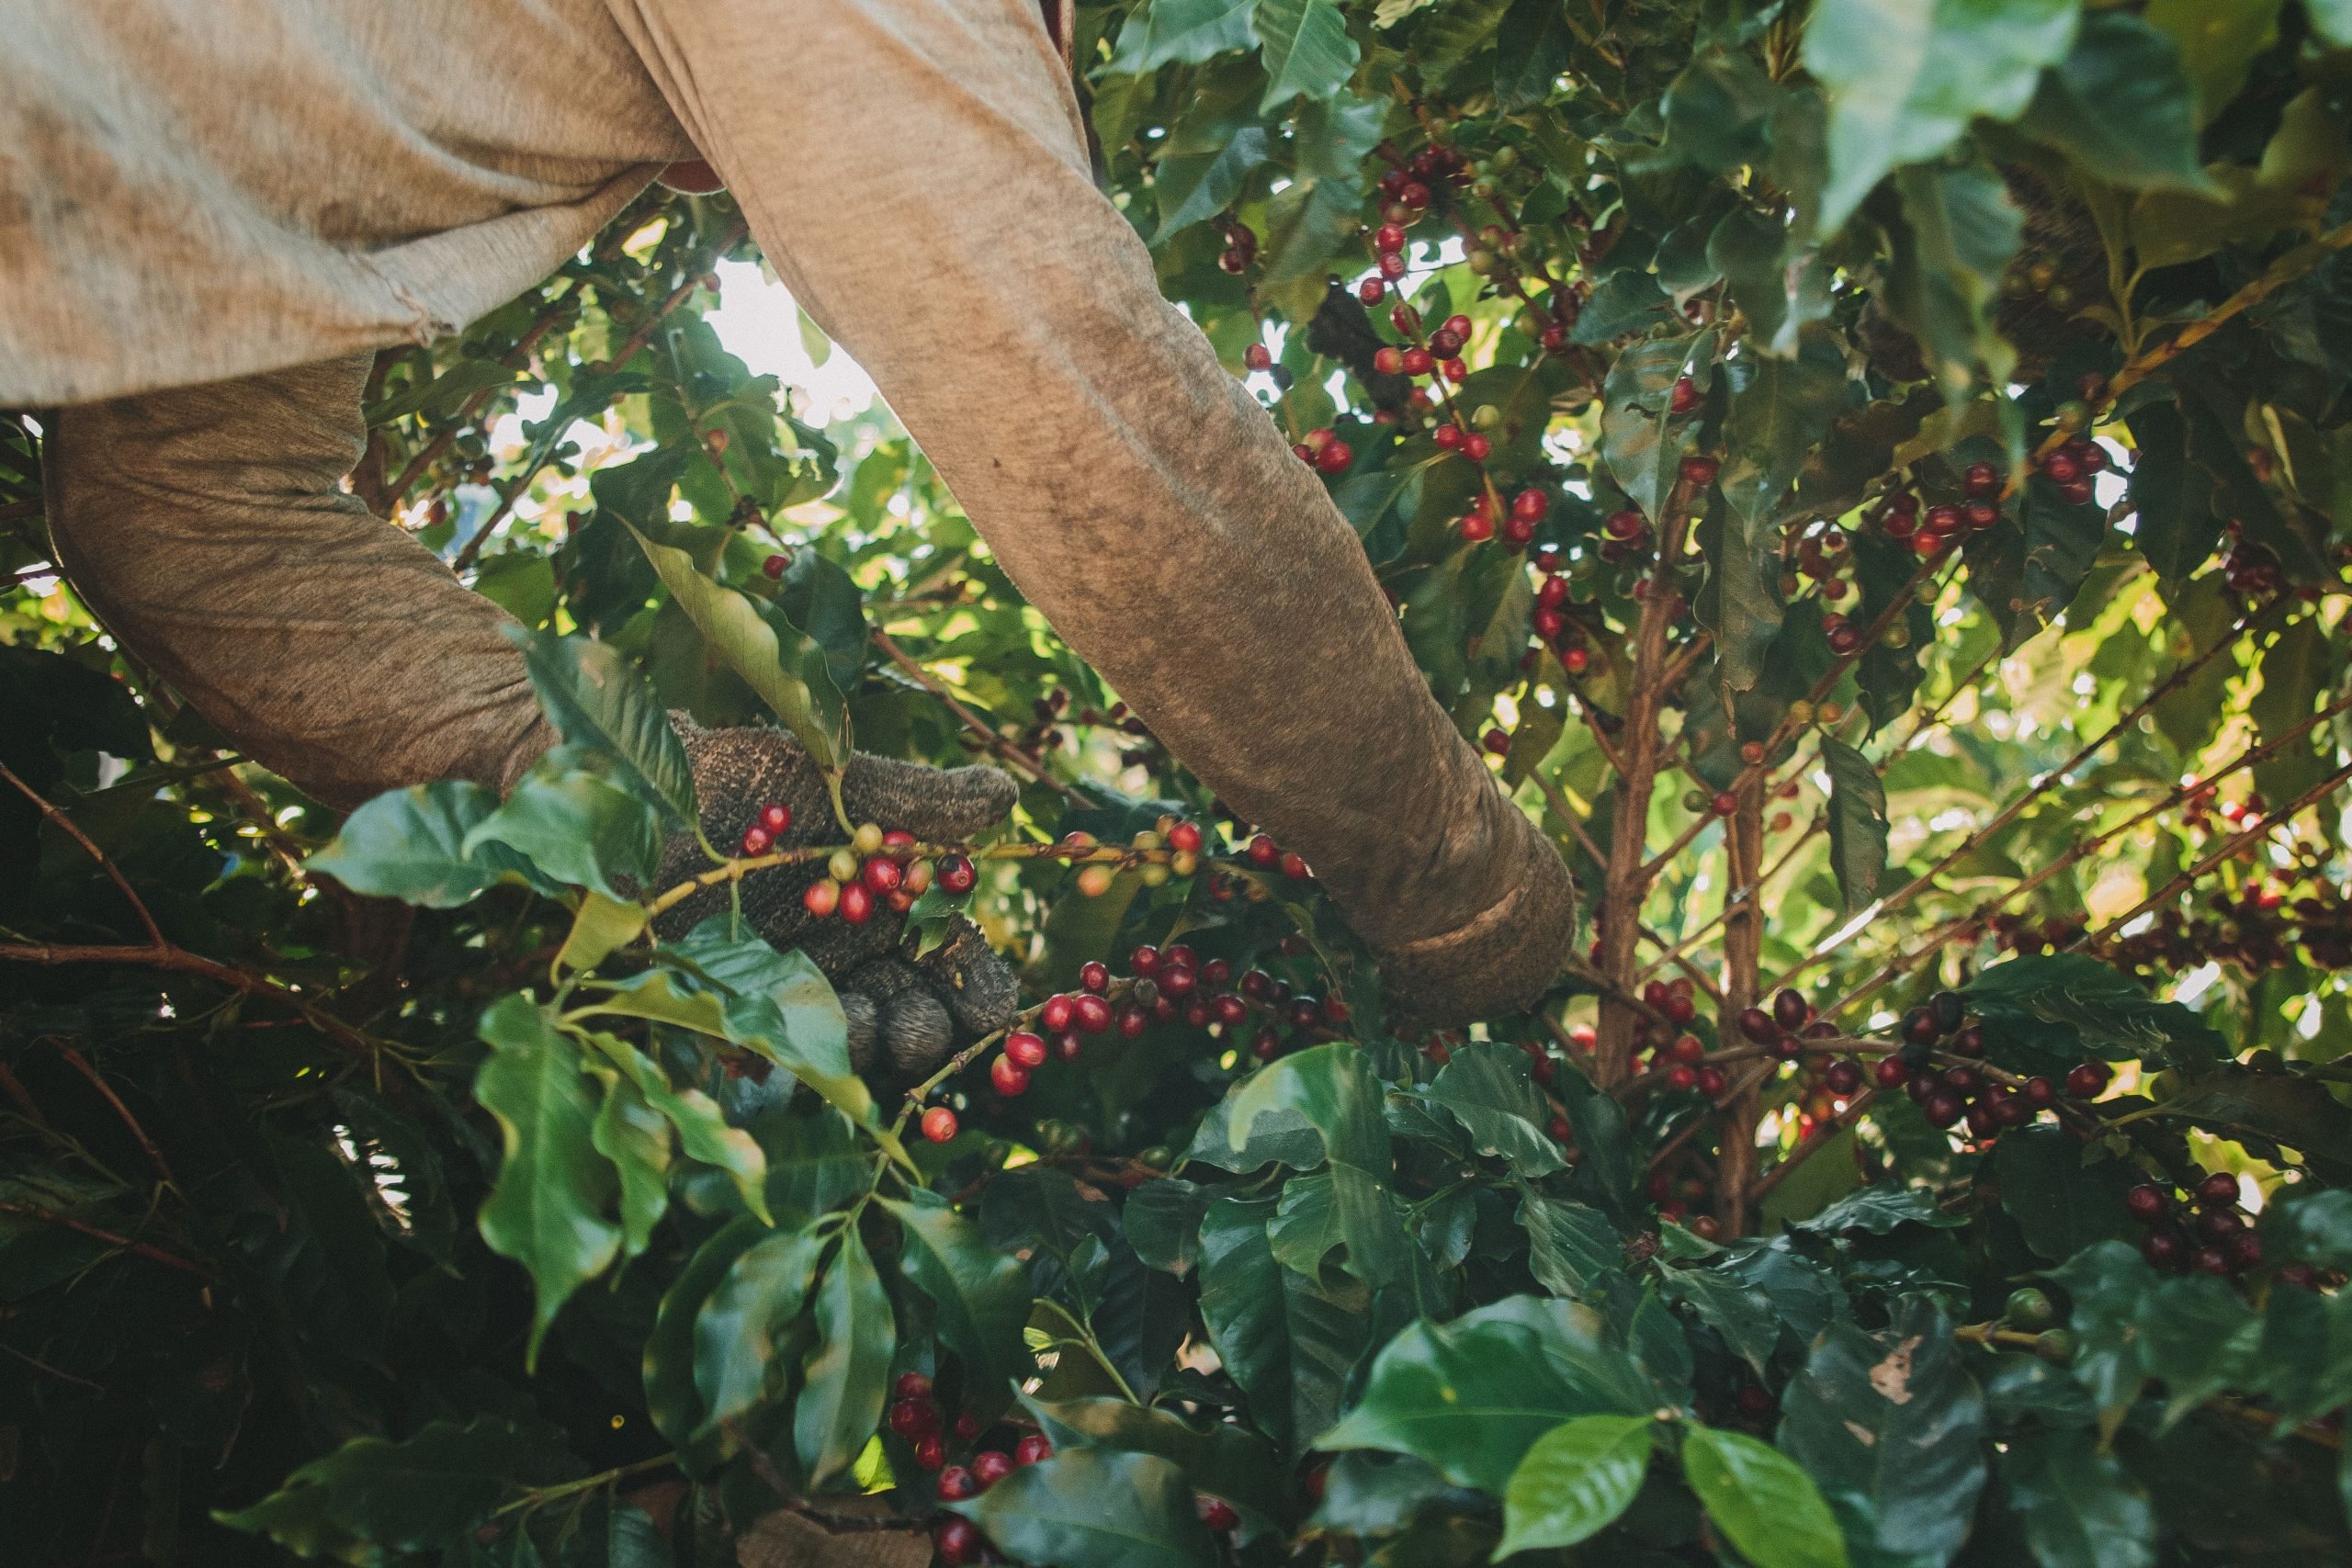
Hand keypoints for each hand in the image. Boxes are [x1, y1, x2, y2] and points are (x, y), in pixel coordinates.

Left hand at [651, 717, 1019, 1083]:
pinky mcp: (730, 1009)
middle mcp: (847, 954)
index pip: (951, 957)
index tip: (996, 1005)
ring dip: (871, 1045)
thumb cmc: (741, 775)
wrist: (629, 788)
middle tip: (925, 1027)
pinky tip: (810, 1048)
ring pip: (854, 1041)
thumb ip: (921, 801)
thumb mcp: (839, 782)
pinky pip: (774, 1056)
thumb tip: (1008, 796)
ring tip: (872, 1025)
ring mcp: (791, 988)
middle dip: (928, 1031)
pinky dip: (800, 1063)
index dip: (979, 985)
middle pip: (912, 1013)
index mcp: (883, 904)